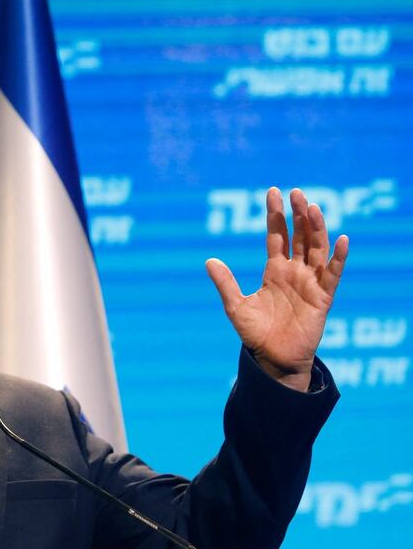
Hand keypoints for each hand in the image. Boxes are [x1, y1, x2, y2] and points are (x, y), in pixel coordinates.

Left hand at [205, 187, 348, 391]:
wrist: (273, 358)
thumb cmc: (256, 333)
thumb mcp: (235, 306)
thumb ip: (225, 283)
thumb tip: (209, 260)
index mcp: (274, 271)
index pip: (276, 236)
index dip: (275, 215)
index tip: (273, 192)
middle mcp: (294, 272)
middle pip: (299, 236)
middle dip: (297, 214)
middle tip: (296, 192)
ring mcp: (310, 283)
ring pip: (316, 249)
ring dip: (316, 228)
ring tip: (312, 207)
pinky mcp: (323, 297)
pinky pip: (333, 274)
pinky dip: (338, 258)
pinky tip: (342, 240)